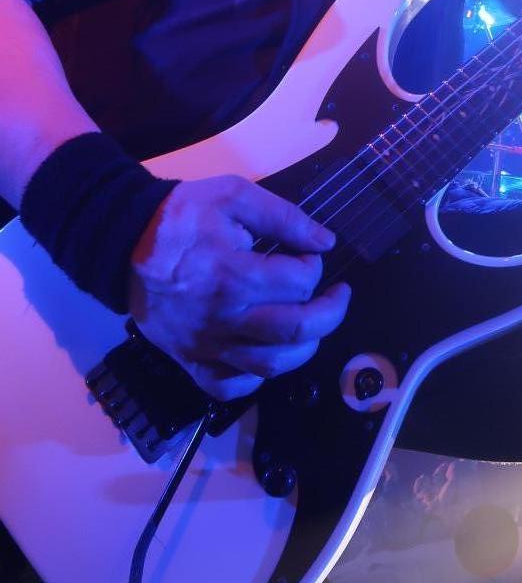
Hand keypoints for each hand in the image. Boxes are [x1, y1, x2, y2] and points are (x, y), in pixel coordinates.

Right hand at [128, 175, 349, 400]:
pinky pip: (230, 386)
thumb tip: (325, 242)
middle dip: (330, 312)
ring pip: (270, 365)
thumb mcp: (234, 196)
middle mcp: (222, 317)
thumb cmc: (183, 216)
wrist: (124, 243)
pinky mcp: (190, 360)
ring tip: (313, 325)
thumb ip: (284, 216)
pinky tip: (268, 353)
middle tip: (337, 295)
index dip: (314, 265)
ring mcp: (205, 344)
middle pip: (296, 331)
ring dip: (305, 348)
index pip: (299, 281)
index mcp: (232, 274)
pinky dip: (257, 378)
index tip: (308, 255)